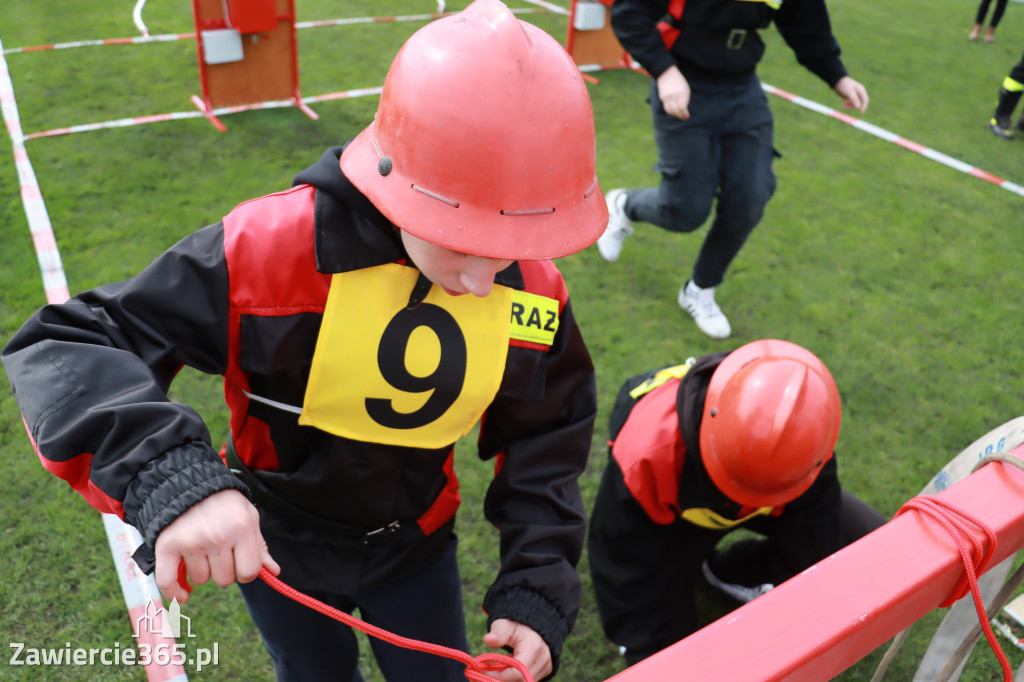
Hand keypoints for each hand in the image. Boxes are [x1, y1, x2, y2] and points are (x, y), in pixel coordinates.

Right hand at [153, 489, 279, 603]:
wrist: (190, 482)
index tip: (241, 564)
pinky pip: (168, 581)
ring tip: (202, 548)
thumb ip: (259, 546)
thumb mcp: (249, 517)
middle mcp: (217, 537)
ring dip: (202, 570)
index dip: (246, 572)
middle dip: (225, 570)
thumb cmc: (225, 502)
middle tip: (220, 552)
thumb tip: (274, 572)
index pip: (249, 572)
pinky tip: (183, 595)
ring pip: (201, 579)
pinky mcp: (167, 546)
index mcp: (241, 529)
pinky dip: (174, 592)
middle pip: (225, 579)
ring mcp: (191, 542)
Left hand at [482, 619, 550, 681]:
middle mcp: (543, 659)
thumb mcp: (505, 625)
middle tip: (491, 670)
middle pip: (520, 680)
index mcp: (533, 647)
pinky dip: (517, 678)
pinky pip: (528, 680)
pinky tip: (512, 668)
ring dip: (510, 678)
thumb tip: (488, 639)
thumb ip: (498, 633)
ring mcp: (546, 666)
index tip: (486, 671)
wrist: (534, 627)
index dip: (500, 676)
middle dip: (503, 678)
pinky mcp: (546, 671)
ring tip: (503, 665)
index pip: (517, 673)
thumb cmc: (516, 625)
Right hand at [656, 66, 690, 119]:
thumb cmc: (679, 82)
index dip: (685, 114)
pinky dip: (670, 111)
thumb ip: (685, 99)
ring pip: (670, 111)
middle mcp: (674, 96)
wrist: (667, 74)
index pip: (683, 108)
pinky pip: (666, 108)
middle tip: (684, 118)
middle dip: (680, 116)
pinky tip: (673, 111)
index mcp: (682, 93)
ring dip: (675, 115)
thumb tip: (684, 110)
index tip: (687, 117)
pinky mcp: (662, 98)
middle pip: (676, 111)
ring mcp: (667, 97)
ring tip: (679, 115)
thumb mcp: (686, 89)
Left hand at [833, 76, 868, 113]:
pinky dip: (847, 105)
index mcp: (861, 90)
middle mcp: (859, 93)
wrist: (837, 81)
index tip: (861, 112)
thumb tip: (858, 106)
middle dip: (853, 106)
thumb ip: (854, 99)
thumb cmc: (844, 85)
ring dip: (849, 106)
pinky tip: (843, 104)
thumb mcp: (849, 92)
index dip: (864, 106)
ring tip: (843, 104)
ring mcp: (854, 96)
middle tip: (844, 104)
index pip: (865, 100)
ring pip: (854, 104)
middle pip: (859, 103)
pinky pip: (850, 104)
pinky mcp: (850, 97)